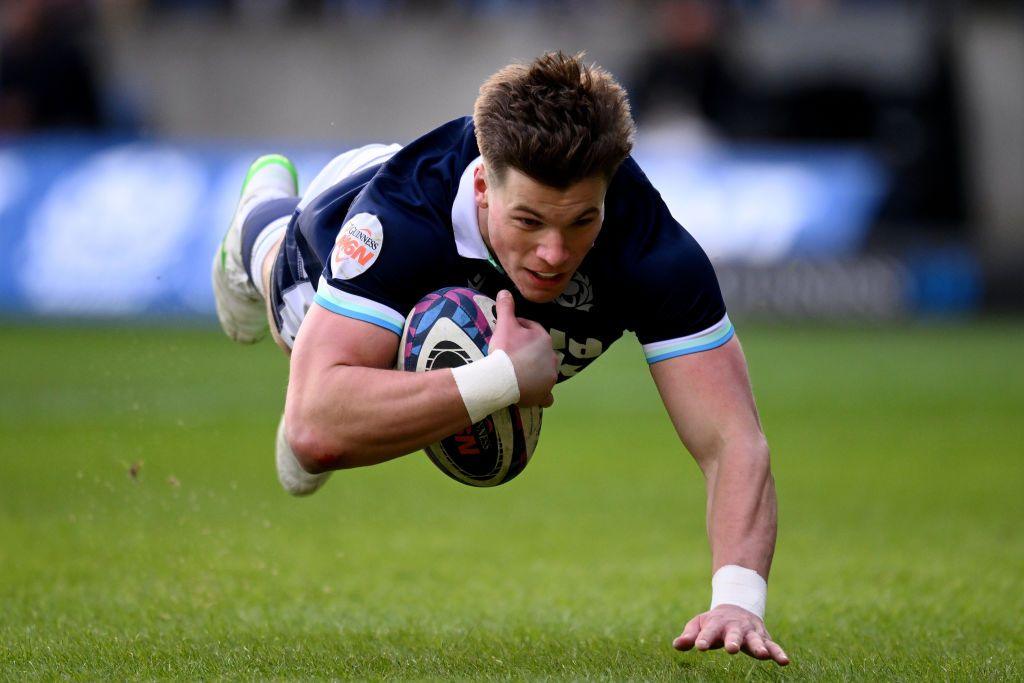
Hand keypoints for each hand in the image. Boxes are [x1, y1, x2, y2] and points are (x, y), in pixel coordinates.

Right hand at [489, 290, 556, 407]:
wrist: (502, 378)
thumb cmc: (505, 350)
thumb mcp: (504, 325)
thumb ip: (505, 307)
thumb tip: (504, 291)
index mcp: (544, 338)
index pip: (531, 329)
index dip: (518, 329)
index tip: (506, 333)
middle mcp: (551, 357)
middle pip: (539, 351)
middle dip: (528, 350)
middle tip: (510, 353)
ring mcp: (550, 376)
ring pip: (544, 371)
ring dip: (535, 371)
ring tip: (519, 373)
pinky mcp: (545, 393)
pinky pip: (546, 395)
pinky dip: (541, 394)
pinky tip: (534, 393)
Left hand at [672, 604, 788, 665]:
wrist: (737, 607)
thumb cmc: (714, 622)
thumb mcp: (699, 624)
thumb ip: (689, 635)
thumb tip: (677, 645)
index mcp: (716, 624)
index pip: (709, 632)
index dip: (704, 638)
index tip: (699, 646)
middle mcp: (735, 628)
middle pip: (734, 635)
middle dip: (733, 641)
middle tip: (731, 648)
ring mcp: (751, 633)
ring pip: (756, 640)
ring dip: (759, 647)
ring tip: (763, 655)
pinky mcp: (764, 639)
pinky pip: (773, 646)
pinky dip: (779, 653)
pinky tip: (785, 661)